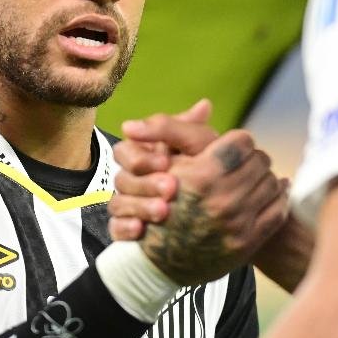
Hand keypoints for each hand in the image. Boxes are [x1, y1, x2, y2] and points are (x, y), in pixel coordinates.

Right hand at [110, 99, 214, 239]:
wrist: (220, 208)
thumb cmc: (207, 168)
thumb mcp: (201, 145)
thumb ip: (187, 127)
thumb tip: (191, 108)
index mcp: (144, 153)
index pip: (125, 150)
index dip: (141, 157)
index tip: (166, 162)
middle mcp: (133, 178)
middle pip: (122, 178)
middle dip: (145, 183)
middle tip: (171, 188)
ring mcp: (129, 203)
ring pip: (118, 204)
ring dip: (139, 206)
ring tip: (164, 211)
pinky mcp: (129, 228)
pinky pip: (117, 229)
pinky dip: (126, 228)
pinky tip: (141, 230)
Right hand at [111, 105, 287, 285]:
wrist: (159, 260)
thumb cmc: (159, 203)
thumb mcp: (164, 163)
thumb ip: (180, 129)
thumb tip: (206, 103)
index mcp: (202, 176)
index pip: (243, 142)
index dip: (238, 141)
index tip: (233, 147)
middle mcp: (222, 200)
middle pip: (260, 161)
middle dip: (253, 159)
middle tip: (246, 162)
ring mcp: (237, 223)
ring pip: (272, 183)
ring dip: (265, 177)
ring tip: (254, 178)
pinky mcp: (248, 242)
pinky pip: (278, 210)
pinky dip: (279, 198)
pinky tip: (272, 193)